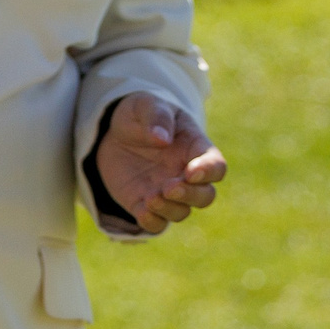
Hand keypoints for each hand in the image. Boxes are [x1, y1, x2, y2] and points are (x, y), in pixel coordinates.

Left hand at [94, 92, 225, 234]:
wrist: (113, 132)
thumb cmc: (140, 115)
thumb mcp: (145, 105)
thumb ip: (156, 116)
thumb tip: (162, 138)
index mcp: (195, 149)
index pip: (216, 167)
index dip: (209, 172)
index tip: (190, 171)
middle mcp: (186, 175)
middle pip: (205, 196)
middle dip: (190, 196)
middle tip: (169, 188)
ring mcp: (167, 192)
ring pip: (181, 212)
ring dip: (169, 209)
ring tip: (150, 198)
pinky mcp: (145, 203)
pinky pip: (156, 223)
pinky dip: (152, 222)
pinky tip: (141, 212)